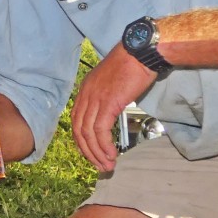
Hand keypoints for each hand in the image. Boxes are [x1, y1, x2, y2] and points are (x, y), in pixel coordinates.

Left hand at [69, 43, 156, 173]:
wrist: (141, 52)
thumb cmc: (132, 65)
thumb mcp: (112, 82)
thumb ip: (106, 97)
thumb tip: (109, 113)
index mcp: (85, 90)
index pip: (77, 120)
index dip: (82, 140)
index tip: (91, 153)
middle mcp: (86, 95)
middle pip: (79, 130)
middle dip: (88, 152)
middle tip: (99, 166)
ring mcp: (95, 99)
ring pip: (88, 133)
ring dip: (97, 153)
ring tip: (107, 166)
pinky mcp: (108, 103)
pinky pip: (100, 131)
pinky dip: (104, 146)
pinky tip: (111, 155)